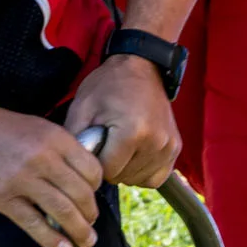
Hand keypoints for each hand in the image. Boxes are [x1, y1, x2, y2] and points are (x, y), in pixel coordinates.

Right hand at [0, 103, 103, 246]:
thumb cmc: (4, 129)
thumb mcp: (41, 127)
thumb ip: (63, 149)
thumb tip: (84, 180)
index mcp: (55, 138)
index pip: (91, 170)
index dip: (97, 187)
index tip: (93, 195)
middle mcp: (42, 158)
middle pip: (80, 194)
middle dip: (91, 213)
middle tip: (91, 222)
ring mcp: (22, 179)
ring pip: (62, 211)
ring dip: (79, 230)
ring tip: (86, 240)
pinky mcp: (3, 198)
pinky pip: (34, 223)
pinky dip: (52, 239)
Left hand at [67, 53, 179, 187]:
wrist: (141, 67)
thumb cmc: (108, 84)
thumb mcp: (82, 107)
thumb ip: (75, 139)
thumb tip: (71, 166)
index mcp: (133, 132)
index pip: (107, 172)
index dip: (94, 161)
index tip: (94, 143)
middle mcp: (156, 142)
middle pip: (123, 177)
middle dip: (110, 164)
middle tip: (107, 140)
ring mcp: (169, 146)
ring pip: (138, 179)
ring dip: (125, 169)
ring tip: (120, 144)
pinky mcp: (175, 148)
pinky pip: (155, 177)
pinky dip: (142, 172)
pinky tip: (133, 154)